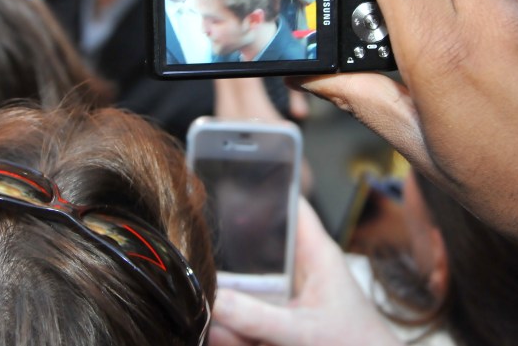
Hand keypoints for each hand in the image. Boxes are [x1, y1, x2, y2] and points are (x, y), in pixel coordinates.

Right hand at [210, 198, 401, 345]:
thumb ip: (258, 318)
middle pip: (257, 247)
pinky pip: (251, 315)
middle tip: (201, 265)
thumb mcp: (304, 332)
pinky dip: (236, 328)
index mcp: (316, 254)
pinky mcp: (285, 321)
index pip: (290, 204)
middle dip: (228, 261)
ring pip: (248, 288)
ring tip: (219, 325)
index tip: (223, 186)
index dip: (261, 189)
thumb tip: (214, 301)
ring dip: (230, 304)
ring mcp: (291, 298)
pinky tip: (223, 338)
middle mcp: (302, 270)